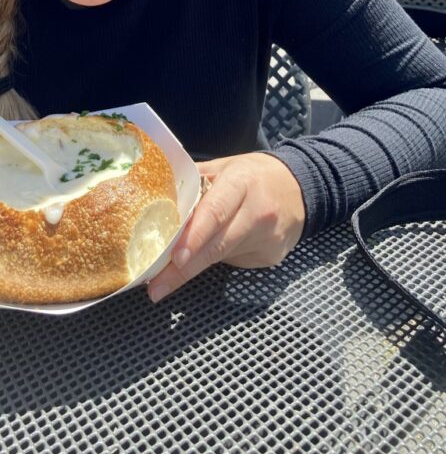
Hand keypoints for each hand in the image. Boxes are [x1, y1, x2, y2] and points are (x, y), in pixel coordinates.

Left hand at [148, 152, 305, 302]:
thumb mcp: (223, 167)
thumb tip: (156, 201)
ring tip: (163, 281)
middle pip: (217, 245)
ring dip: (192, 268)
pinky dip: (215, 261)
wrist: (298, 188)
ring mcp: (268, 238)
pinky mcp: (271, 257)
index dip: (195, 236)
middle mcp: (258, 212)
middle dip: (183, 269)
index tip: (176, 258)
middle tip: (156, 286)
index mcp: (241, 183)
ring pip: (222, 258)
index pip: (216, 212)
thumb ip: (193, 183)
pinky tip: (206, 255)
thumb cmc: (253, 176)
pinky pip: (234, 262)